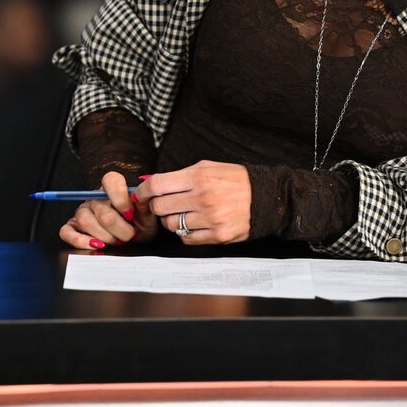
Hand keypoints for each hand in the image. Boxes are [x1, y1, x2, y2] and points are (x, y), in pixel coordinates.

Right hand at [58, 171, 158, 249]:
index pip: (111, 180)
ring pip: (86, 221)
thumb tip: (141, 197)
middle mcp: (95, 198)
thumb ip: (144, 204)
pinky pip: (67, 232)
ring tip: (117, 241)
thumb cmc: (140, 223)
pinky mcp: (72, 227)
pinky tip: (95, 245)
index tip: (130, 214)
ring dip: (104, 236)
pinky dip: (80, 241)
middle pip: (101, 210)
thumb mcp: (147, 213)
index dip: (121, 199)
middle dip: (119, 227)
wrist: (134, 238)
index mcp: (113, 188)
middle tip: (130, 235)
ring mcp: (82, 211)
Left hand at [136, 160, 251, 245]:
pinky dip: (186, 233)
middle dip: (158, 206)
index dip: (143, 191)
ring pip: (171, 225)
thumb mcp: (209, 167)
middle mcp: (202, 197)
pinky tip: (196, 224)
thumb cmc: (235, 180)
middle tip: (166, 204)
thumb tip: (152, 184)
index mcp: (199, 176)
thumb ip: (181, 175)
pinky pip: (186, 239)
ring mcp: (210, 218)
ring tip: (185, 213)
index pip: (157, 185)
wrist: (265, 197)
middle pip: (160, 207)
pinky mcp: (217, 236)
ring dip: (173, 220)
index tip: (141, 195)